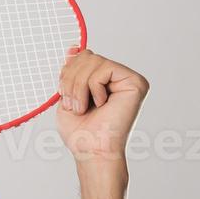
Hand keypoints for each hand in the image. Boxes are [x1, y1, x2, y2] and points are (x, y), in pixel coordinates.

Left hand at [54, 48, 149, 164]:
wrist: (91, 150)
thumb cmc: (80, 131)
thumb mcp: (68, 95)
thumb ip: (73, 72)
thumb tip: (74, 48)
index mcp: (103, 80)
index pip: (83, 56)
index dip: (68, 70)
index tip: (63, 91)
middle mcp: (118, 77)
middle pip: (87, 56)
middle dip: (71, 80)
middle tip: (72, 104)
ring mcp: (128, 79)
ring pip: (93, 60)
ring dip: (79, 86)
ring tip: (82, 107)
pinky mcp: (135, 82)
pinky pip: (104, 69)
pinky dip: (93, 87)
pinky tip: (100, 104)